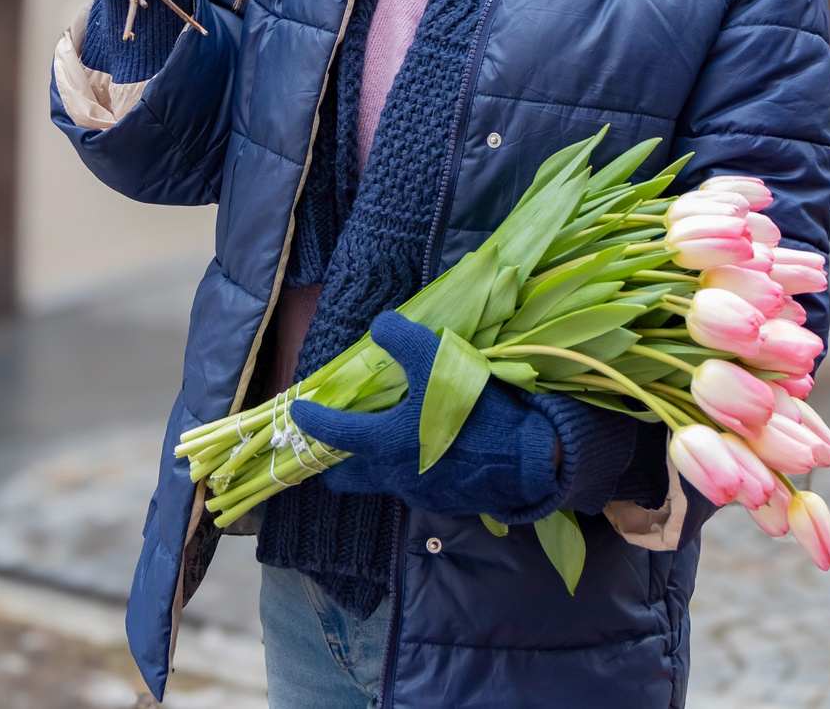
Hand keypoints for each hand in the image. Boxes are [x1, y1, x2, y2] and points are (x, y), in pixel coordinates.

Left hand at [291, 311, 570, 522]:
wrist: (531, 460)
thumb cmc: (476, 413)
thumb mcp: (437, 362)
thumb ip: (402, 340)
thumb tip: (380, 326)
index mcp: (384, 444)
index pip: (335, 432)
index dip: (314, 419)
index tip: (298, 410)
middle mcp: (395, 476)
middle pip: (350, 479)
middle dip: (338, 465)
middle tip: (337, 447)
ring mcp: (421, 494)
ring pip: (387, 481)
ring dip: (382, 464)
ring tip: (396, 440)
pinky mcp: (447, 502)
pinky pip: (420, 486)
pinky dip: (417, 469)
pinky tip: (436, 451)